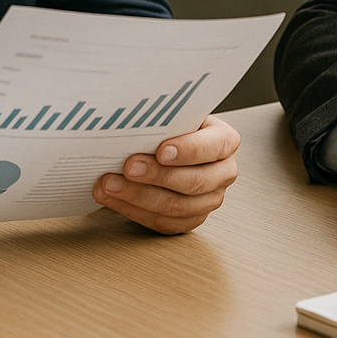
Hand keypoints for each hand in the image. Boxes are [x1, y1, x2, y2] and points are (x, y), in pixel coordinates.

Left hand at [92, 115, 239, 233]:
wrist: (170, 142)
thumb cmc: (173, 126)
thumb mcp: (175, 114)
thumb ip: (164, 119)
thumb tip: (135, 121)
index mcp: (225, 141)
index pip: (213, 146)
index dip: (188, 150)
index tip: (161, 150)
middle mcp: (223, 172)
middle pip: (194, 181)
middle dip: (156, 175)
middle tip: (128, 167)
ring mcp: (210, 199)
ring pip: (177, 207)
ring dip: (138, 196)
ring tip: (111, 184)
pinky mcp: (191, 219)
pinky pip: (164, 222)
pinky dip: (134, 211)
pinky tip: (114, 199)